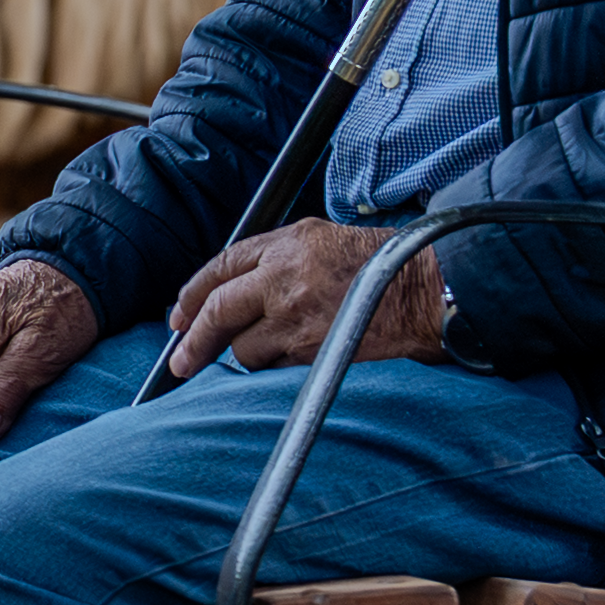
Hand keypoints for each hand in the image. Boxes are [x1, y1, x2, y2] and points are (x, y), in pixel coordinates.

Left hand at [162, 218, 442, 378]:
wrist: (426, 290)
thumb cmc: (377, 263)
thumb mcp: (318, 238)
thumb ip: (272, 258)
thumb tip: (229, 290)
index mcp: (284, 244)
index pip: (220, 269)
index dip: (192, 296)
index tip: (179, 318)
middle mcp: (283, 276)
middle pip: (218, 311)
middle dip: (192, 339)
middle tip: (179, 361)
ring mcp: (296, 314)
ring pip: (244, 347)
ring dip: (249, 353)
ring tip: (280, 345)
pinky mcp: (313, 348)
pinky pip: (276, 365)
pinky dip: (278, 365)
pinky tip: (301, 353)